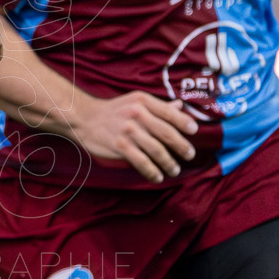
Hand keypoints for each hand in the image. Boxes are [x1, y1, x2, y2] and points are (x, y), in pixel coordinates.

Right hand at [72, 91, 198, 181]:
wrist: (84, 118)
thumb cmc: (113, 111)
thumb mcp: (135, 102)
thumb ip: (158, 107)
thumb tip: (180, 106)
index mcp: (143, 101)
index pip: (169, 112)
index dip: (184, 122)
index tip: (194, 131)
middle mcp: (137, 114)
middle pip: (166, 133)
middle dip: (182, 146)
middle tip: (190, 155)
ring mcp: (128, 131)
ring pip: (157, 150)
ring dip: (169, 163)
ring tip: (175, 170)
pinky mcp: (120, 146)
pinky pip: (142, 161)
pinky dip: (152, 171)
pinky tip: (157, 176)